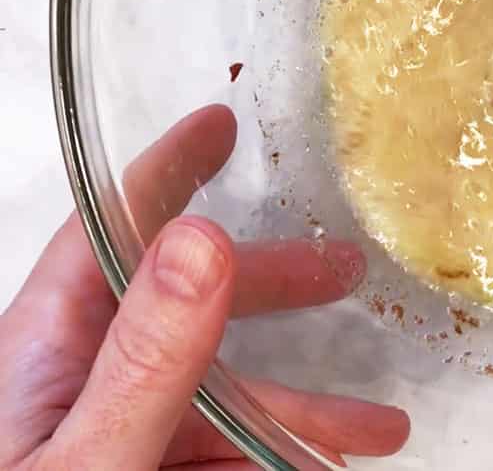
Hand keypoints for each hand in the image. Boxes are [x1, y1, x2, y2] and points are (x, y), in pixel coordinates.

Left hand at [0, 105, 409, 469]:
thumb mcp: (85, 464)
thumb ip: (142, 363)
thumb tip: (202, 239)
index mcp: (44, 352)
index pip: (110, 231)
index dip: (166, 169)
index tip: (223, 124)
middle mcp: (78, 383)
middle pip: (188, 306)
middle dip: (274, 287)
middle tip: (348, 275)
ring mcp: (109, 435)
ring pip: (217, 398)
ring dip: (302, 409)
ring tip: (379, 433)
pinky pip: (211, 454)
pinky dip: (272, 458)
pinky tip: (322, 470)